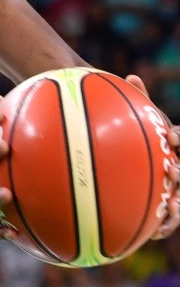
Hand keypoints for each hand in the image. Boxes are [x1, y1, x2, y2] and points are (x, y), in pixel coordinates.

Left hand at [126, 74, 179, 239]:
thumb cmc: (140, 136)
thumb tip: (133, 75)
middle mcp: (176, 167)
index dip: (178, 138)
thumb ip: (138, 100)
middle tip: (173, 172)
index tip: (171, 137)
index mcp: (171, 145)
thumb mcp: (140, 121)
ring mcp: (174, 188)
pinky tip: (156, 232)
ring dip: (179, 205)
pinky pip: (168, 219)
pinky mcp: (165, 208)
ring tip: (173, 207)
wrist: (137, 161)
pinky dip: (165, 225)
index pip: (179, 139)